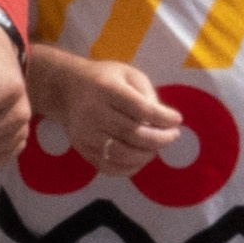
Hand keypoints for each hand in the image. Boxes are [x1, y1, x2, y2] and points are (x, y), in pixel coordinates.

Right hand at [36, 52, 182, 176]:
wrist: (66, 90)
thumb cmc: (104, 79)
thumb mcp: (128, 74)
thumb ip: (147, 94)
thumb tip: (162, 122)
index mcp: (106, 89)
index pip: (141, 109)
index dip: (164, 118)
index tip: (177, 120)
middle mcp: (93, 112)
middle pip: (133, 134)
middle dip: (160, 139)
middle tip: (173, 135)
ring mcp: (85, 134)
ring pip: (123, 154)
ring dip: (147, 155)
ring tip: (157, 147)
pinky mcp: (82, 149)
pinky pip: (110, 167)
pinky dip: (131, 168)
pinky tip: (141, 158)